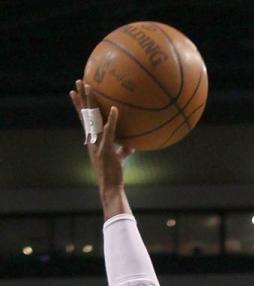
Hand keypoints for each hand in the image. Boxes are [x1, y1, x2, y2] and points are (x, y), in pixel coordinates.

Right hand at [69, 79, 132, 194]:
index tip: (74, 92)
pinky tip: (115, 109)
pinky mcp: (106, 149)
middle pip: (85, 114)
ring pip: (92, 119)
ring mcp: (97, 143)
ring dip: (91, 102)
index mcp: (92, 140)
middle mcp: (92, 139)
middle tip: (78, 81)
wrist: (110, 188)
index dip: (79, 106)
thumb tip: (131, 145)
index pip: (84, 119)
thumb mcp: (117, 159)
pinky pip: (109, 132)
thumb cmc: (113, 175)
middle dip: (81, 97)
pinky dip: (112, 121)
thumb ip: (122, 150)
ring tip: (90, 87)